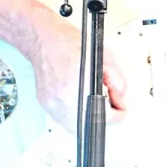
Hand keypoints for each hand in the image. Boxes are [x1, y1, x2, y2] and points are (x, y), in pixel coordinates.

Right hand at [27, 14, 130, 129]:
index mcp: (79, 88)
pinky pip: (62, 118)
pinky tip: (75, 97)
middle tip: (106, 105)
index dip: (117, 114)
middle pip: (89, 126)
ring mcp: (52, 104)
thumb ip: (117, 81)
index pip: (104, 117)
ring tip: (89, 100)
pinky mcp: (45, 104)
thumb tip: (120, 99)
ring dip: (86, 117)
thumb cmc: (69, 44)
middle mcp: (63, 100)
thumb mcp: (104, 58)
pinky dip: (72, 112)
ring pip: (74, 126)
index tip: (119, 109)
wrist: (45, 40)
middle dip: (102, 117)